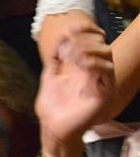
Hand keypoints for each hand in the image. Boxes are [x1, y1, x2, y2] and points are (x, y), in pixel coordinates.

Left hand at [35, 22, 114, 156]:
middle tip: (67, 47)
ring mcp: (102, 81)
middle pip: (101, 44)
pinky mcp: (105, 92)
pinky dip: (94, 63)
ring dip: (89, 49)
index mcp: (82, 67)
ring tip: (72, 55)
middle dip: (84, 40)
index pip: (91, 42)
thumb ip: (54, 61)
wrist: (54, 129)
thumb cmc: (52, 108)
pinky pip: (107, 72)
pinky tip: (81, 63)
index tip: (71, 28)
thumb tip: (59, 40)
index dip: (84, 32)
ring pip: (106, 54)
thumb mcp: (50, 79)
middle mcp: (95, 72)